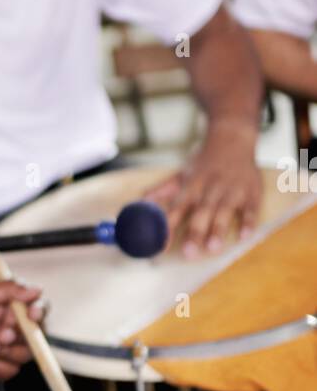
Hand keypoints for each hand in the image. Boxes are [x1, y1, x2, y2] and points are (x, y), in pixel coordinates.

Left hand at [0, 280, 42, 380]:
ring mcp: (8, 348)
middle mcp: (14, 328)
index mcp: (12, 308)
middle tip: (3, 334)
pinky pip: (11, 370)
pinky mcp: (0, 366)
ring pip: (27, 354)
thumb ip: (9, 290)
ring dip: (9, 351)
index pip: (39, 309)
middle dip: (22, 335)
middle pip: (37, 334)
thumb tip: (37, 290)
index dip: (40, 312)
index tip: (32, 314)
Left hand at [142, 134, 261, 257]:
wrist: (232, 136)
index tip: (159, 247)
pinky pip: (251, 208)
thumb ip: (162, 191)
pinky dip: (248, 221)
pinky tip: (244, 236)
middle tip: (188, 253)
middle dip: (195, 232)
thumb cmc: (204, 161)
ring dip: (218, 229)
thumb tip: (140, 203)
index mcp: (192, 187)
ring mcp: (232, 190)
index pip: (176, 209)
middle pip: (201, 213)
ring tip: (213, 248)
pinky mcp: (251, 191)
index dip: (167, 228)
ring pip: (225, 211)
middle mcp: (210, 189)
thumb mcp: (181, 174)